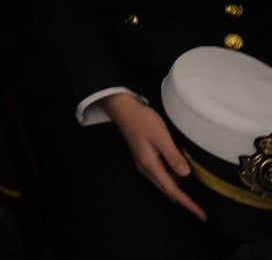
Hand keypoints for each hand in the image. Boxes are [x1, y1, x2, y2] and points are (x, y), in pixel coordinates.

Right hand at [105, 92, 206, 219]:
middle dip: (184, 201)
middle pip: (167, 191)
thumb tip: (185, 175)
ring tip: (194, 197)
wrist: (124, 110)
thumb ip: (173, 156)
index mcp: (150, 165)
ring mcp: (144, 164)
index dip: (187, 203)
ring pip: (164, 184)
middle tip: (200, 211)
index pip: (172, 190)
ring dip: (178, 191)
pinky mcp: (145, 158)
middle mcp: (146, 169)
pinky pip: (162, 176)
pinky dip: (173, 181)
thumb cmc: (143, 121)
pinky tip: (181, 177)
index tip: (200, 214)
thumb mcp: (161, 137)